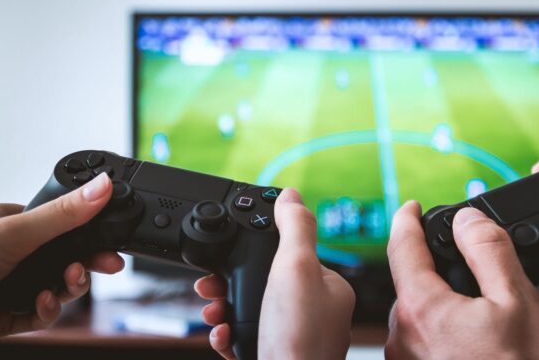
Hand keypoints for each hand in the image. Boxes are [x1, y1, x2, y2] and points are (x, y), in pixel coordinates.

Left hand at [0, 173, 124, 340]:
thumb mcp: (15, 232)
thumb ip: (63, 214)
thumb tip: (102, 187)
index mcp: (12, 225)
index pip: (63, 228)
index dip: (90, 235)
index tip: (112, 243)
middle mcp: (12, 255)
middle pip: (65, 259)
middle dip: (85, 265)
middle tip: (107, 266)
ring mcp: (9, 286)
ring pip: (56, 289)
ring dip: (68, 289)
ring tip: (66, 284)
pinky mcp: (5, 318)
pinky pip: (39, 316)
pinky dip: (47, 311)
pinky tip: (43, 304)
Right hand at [194, 188, 354, 359]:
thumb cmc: (297, 340)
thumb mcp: (295, 268)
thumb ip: (295, 228)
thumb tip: (293, 195)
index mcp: (328, 287)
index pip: (291, 252)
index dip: (258, 249)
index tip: (232, 250)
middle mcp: (316, 312)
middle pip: (266, 281)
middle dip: (232, 282)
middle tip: (211, 286)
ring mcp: (296, 337)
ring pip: (253, 309)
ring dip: (225, 308)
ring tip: (213, 313)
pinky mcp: (277, 356)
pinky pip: (248, 337)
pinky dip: (230, 335)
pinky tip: (223, 336)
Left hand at [385, 201, 538, 359]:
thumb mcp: (518, 303)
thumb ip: (489, 252)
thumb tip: (467, 220)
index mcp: (420, 310)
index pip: (402, 247)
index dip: (408, 219)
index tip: (411, 206)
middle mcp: (402, 339)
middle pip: (411, 283)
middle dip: (435, 269)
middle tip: (470, 268)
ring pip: (418, 315)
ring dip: (441, 303)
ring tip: (482, 314)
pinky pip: (422, 342)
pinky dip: (442, 330)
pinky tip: (473, 341)